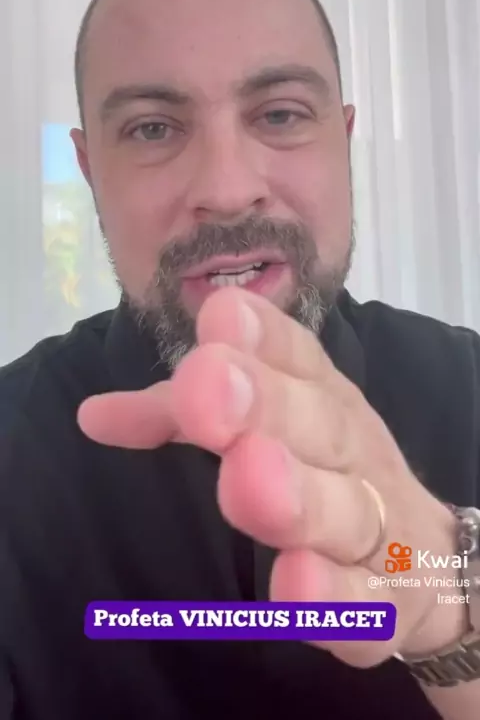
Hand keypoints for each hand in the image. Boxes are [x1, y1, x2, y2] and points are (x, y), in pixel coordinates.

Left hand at [78, 287, 466, 668]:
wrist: (426, 559)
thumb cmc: (325, 470)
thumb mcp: (263, 425)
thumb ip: (179, 416)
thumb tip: (93, 414)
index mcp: (322, 398)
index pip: (298, 356)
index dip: (262, 337)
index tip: (219, 316)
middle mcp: (352, 452)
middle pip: (318, 425)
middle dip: (267, 403)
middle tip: (209, 385)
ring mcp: (379, 525)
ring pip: (344, 510)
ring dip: (298, 495)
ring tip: (248, 478)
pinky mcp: (390, 602)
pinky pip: (365, 603)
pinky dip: (333, 597)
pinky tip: (294, 588)